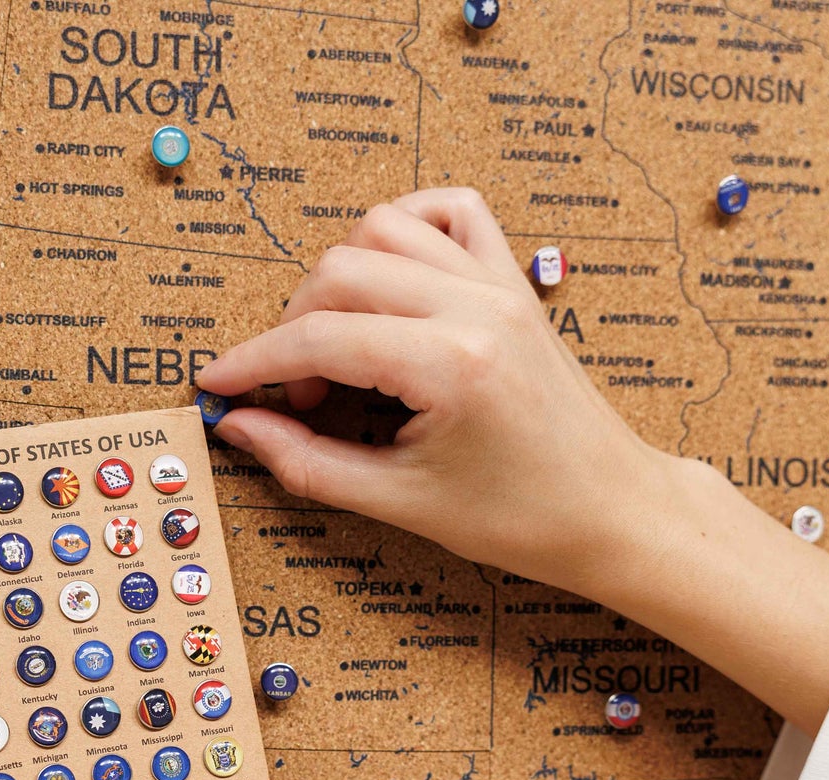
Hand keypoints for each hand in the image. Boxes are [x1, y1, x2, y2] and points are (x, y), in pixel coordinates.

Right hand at [196, 187, 668, 600]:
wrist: (611, 510)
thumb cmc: (521, 518)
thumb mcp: (401, 504)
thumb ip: (309, 463)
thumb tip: (239, 428)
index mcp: (450, 365)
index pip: (319, 340)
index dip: (254, 364)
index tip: (216, 384)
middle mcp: (475, 307)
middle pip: (340, 272)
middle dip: (292, 330)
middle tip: (296, 399)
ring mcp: (500, 285)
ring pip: (384, 228)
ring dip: (338, 279)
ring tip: (339, 348)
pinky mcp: (514, 282)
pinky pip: (451, 212)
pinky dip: (405, 229)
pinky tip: (388, 281)